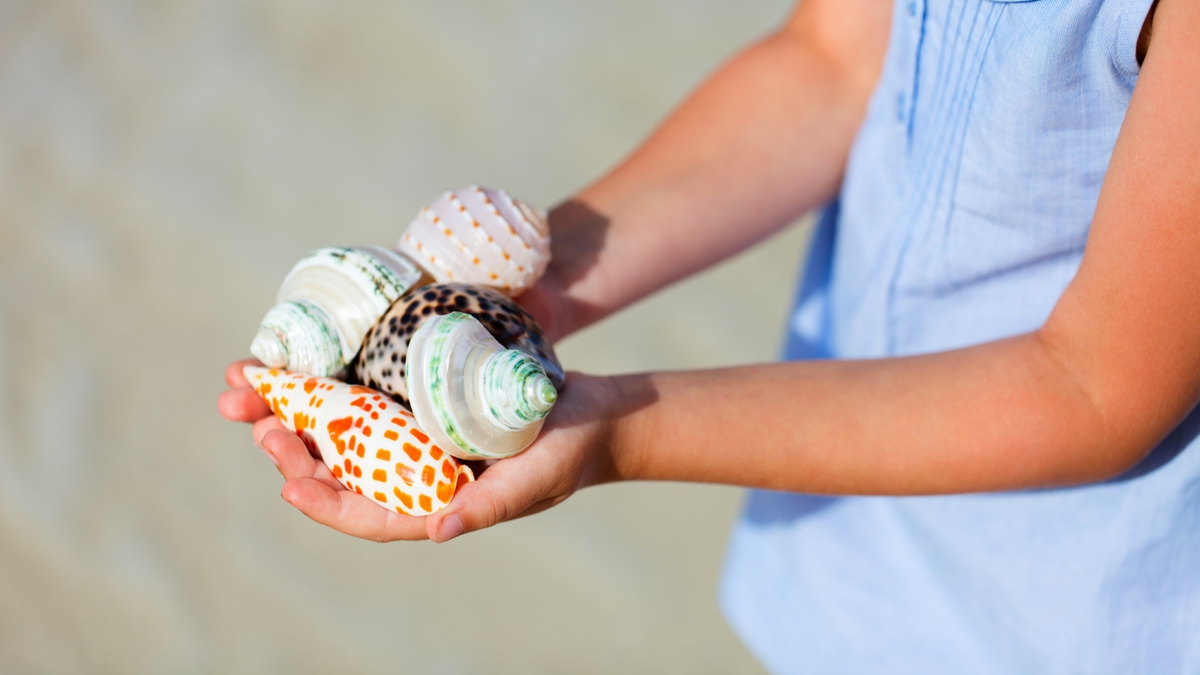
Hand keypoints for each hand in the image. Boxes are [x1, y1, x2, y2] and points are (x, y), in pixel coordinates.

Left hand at [219, 358, 625, 542]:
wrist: (596, 412)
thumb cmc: (570, 452)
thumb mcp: (534, 480)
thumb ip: (488, 506)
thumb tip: (437, 531)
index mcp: (438, 503)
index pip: (370, 514)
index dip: (326, 502)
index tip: (289, 482)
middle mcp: (419, 474)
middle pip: (344, 472)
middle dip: (297, 452)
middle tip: (260, 424)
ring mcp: (420, 439)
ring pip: (347, 435)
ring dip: (303, 417)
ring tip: (262, 396)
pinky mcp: (425, 406)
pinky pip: (372, 401)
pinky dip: (338, 387)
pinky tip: (312, 367)